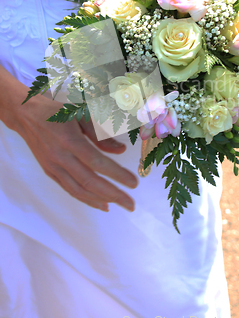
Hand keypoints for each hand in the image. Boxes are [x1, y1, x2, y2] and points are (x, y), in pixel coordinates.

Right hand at [0, 66, 138, 211]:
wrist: (27, 116)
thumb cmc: (57, 112)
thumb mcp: (81, 115)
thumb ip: (101, 135)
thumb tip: (121, 150)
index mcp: (70, 140)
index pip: (97, 163)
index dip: (116, 175)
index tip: (133, 183)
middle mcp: (60, 157)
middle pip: (89, 182)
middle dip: (113, 194)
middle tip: (130, 204)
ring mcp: (53, 167)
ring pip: (79, 190)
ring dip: (101, 200)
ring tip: (119, 205)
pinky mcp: (50, 173)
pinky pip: (70, 190)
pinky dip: (86, 199)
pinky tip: (101, 203)